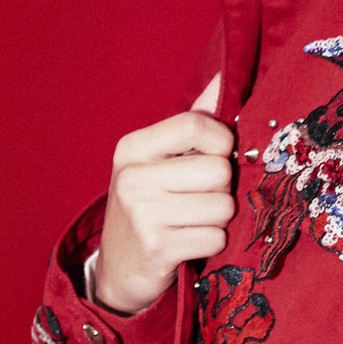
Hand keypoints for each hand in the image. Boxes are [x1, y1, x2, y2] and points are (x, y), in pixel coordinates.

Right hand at [95, 75, 232, 315]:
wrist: (118, 268)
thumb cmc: (147, 205)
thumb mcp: (157, 160)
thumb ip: (192, 121)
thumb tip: (223, 76)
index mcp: (133, 148)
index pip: (197, 125)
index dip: (221, 143)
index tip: (214, 157)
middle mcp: (133, 177)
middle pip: (219, 170)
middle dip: (221, 189)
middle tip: (198, 199)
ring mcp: (143, 214)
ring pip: (223, 206)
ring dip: (217, 219)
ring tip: (192, 222)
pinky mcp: (158, 249)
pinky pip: (215, 238)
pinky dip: (211, 244)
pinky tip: (188, 243)